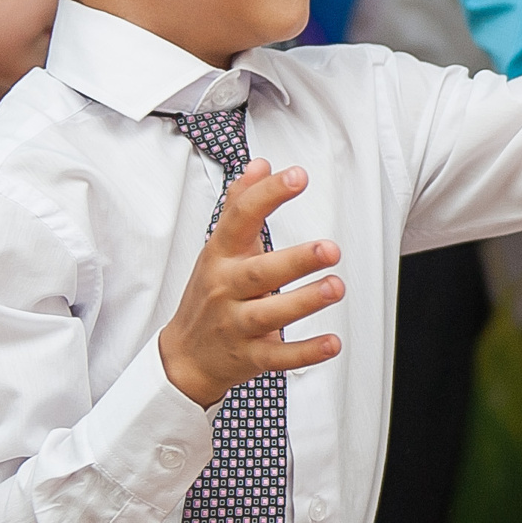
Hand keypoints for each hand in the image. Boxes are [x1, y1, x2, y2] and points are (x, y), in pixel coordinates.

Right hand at [157, 161, 345, 406]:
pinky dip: (305, 352)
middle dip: (294, 261)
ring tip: (336, 287)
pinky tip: (332, 342)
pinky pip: (278, 357)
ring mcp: (236, 324)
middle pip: (258, 273)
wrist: (185, 356)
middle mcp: (226, 289)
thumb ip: (241, 205)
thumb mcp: (219, 248)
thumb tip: (260, 165)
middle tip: (330, 248)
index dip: (267, 195)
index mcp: (220, 256)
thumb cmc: (211, 294)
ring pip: (268, 314)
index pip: (240, 219)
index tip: (297, 176)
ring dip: (303, 301)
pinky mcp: (249, 357)